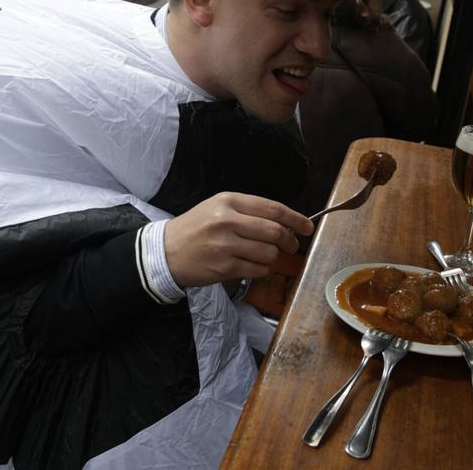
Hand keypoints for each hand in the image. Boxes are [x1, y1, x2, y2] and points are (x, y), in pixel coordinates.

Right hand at [163, 193, 313, 287]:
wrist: (165, 252)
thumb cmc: (194, 229)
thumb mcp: (217, 208)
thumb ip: (248, 212)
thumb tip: (284, 222)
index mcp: (228, 201)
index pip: (272, 208)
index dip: (295, 218)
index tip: (307, 226)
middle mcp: (227, 220)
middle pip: (274, 231)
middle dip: (289, 241)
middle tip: (292, 246)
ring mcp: (225, 245)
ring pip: (268, 253)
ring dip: (274, 258)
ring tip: (265, 257)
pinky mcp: (224, 267)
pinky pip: (257, 270)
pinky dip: (262, 271)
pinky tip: (253, 267)